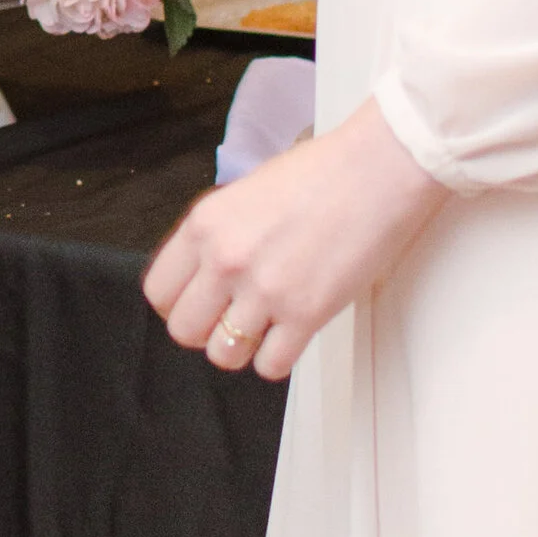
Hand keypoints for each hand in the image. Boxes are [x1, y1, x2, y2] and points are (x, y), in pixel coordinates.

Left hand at [144, 99, 443, 379]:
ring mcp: (263, 290)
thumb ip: (219, 236)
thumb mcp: (246, 193)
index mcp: (204, 225)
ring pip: (223, 355)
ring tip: (264, 329)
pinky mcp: (305, 314)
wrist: (378, 170)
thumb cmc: (323, 174)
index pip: (159, 291)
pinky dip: (279, 358)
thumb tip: (207, 274)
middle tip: (232, 319)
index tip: (199, 304)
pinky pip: (271, 365)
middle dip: (207, 331)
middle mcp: (225, 260)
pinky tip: (291, 335)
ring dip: (242, 348)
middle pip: (184, 330)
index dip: (179, 304)